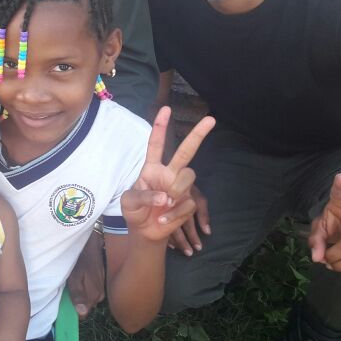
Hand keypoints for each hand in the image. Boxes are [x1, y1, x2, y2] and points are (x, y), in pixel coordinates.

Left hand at [66, 230, 104, 318]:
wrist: (92, 245)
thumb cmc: (80, 260)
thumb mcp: (74, 277)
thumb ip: (78, 295)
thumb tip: (82, 313)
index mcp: (93, 296)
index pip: (83, 314)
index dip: (73, 310)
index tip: (65, 303)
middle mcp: (100, 296)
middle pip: (85, 306)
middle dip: (76, 301)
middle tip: (67, 290)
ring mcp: (102, 290)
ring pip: (88, 299)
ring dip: (81, 294)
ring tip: (73, 283)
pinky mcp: (101, 283)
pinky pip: (91, 291)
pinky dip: (85, 288)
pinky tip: (80, 279)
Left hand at [121, 107, 214, 243]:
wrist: (145, 231)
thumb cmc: (135, 211)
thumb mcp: (129, 202)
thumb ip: (142, 196)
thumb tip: (163, 197)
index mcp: (152, 168)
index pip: (155, 144)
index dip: (160, 127)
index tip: (166, 109)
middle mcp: (169, 173)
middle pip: (186, 151)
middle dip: (198, 135)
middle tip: (211, 119)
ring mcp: (180, 187)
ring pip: (188, 176)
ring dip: (176, 191)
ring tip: (163, 205)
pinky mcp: (188, 201)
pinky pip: (187, 202)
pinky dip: (174, 213)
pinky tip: (164, 218)